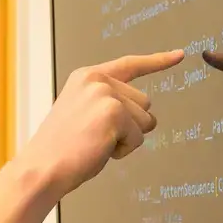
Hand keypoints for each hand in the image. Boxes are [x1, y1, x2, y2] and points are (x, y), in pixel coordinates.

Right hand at [20, 51, 183, 198]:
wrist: (42, 167)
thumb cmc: (62, 148)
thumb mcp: (83, 112)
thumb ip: (110, 103)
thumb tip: (147, 115)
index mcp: (87, 77)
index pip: (130, 65)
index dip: (157, 61)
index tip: (180, 55)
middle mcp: (98, 80)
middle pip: (145, 103)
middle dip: (130, 125)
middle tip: (96, 136)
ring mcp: (106, 95)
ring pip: (146, 121)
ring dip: (127, 139)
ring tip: (95, 143)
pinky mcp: (114, 114)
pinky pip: (139, 138)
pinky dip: (125, 150)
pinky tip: (99, 150)